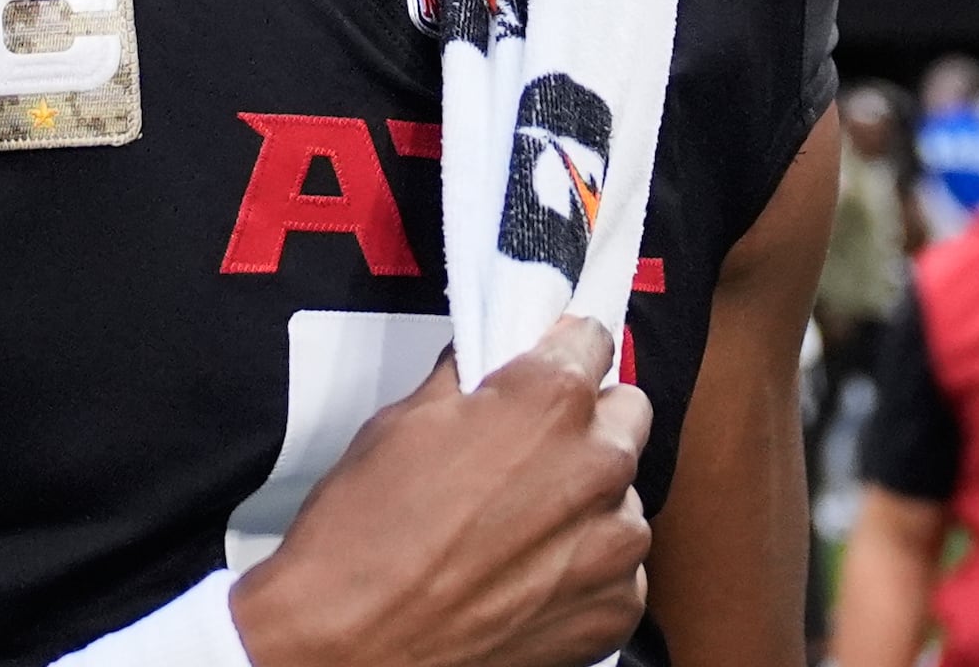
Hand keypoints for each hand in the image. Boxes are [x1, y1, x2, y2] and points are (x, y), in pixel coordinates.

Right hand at [230, 318, 651, 666]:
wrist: (354, 646)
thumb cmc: (366, 537)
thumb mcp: (401, 422)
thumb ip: (466, 380)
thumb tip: (486, 362)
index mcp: (550, 401)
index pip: (592, 342)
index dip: (561, 353)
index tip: (545, 370)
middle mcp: (599, 465)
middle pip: (625, 416)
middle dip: (584, 424)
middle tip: (527, 452)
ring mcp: (615, 544)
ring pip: (624, 497)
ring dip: (585, 503)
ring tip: (516, 529)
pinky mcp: (616, 609)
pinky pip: (620, 569)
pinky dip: (583, 569)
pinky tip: (525, 577)